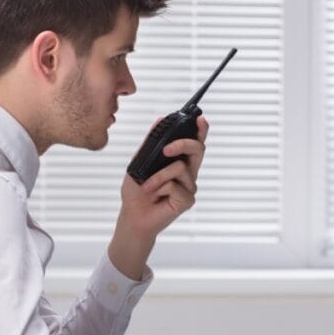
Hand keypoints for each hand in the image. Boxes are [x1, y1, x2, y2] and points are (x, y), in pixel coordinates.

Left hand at [108, 116, 208, 278]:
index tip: (201, 119)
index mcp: (179, 161)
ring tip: (147, 187)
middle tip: (167, 149)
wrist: (132, 215)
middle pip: (197, 149)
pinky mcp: (187, 200)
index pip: (194, 142)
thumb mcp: (140, 161)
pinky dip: (160, 188)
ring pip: (180, 168)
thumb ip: (151, 143)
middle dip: (183, 143)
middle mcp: (188, 172)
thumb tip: (159, 120)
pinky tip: (156, 197)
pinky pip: (175, 186)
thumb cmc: (136, 190)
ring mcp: (189, 186)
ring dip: (159, 176)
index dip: (200, 130)